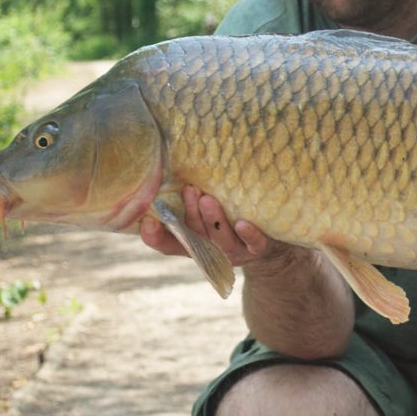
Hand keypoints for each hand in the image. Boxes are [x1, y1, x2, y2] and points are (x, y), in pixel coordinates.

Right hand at [139, 185, 275, 266]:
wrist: (268, 243)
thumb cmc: (229, 218)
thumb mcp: (205, 211)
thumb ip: (188, 199)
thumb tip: (171, 164)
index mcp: (193, 243)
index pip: (168, 244)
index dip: (155, 236)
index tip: (147, 221)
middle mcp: (212, 250)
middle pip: (196, 236)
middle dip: (191, 214)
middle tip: (189, 191)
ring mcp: (235, 251)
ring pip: (222, 239)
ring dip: (214, 219)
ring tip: (208, 199)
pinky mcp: (259, 249)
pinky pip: (254, 243)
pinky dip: (249, 234)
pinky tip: (243, 223)